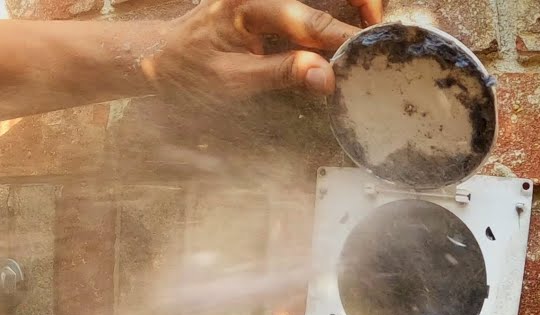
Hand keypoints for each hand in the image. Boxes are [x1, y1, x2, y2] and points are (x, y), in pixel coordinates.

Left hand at [141, 0, 381, 108]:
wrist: (160, 56)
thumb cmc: (189, 71)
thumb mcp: (231, 82)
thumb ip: (279, 74)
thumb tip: (326, 76)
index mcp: (249, 5)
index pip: (310, 21)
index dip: (345, 39)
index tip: (369, 54)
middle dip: (362, 2)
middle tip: (378, 28)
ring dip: (352, 4)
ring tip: (370, 26)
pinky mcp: (270, 1)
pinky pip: (311, 3)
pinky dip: (332, 13)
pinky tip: (347, 29)